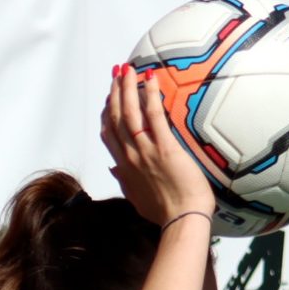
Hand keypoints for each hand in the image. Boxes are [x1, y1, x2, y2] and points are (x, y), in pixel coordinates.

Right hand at [98, 65, 216, 229]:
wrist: (182, 219)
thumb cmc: (163, 212)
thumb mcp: (136, 198)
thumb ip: (124, 181)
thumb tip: (114, 170)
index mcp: (124, 168)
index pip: (108, 135)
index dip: (106, 113)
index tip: (108, 98)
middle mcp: (130, 156)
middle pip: (115, 118)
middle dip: (114, 93)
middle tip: (116, 74)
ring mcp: (146, 151)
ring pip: (129, 113)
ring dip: (126, 88)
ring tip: (127, 69)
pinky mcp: (165, 148)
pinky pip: (154, 116)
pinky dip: (150, 95)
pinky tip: (150, 79)